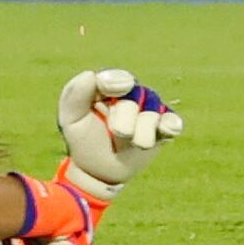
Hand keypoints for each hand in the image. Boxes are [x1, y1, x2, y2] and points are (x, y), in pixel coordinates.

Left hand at [57, 68, 183, 199]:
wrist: (98, 170)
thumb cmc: (83, 139)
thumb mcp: (71, 117)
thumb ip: (76, 93)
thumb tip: (92, 74)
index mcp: (106, 87)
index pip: (116, 77)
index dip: (116, 81)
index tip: (116, 88)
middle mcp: (130, 95)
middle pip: (136, 94)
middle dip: (126, 114)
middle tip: (118, 132)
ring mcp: (147, 111)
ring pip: (153, 110)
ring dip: (144, 129)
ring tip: (135, 142)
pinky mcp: (162, 129)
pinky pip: (172, 121)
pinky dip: (171, 124)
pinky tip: (167, 129)